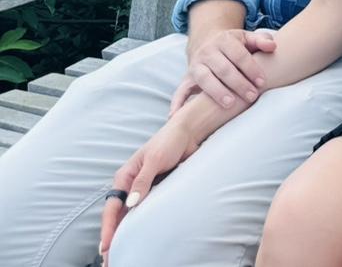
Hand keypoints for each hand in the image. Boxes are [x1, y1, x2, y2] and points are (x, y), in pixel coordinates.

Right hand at [99, 116, 199, 259]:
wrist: (189, 133)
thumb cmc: (169, 141)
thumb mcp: (155, 159)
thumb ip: (143, 181)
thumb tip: (131, 204)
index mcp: (124, 177)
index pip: (112, 207)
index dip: (108, 228)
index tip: (106, 246)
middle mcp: (130, 185)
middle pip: (117, 216)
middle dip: (112, 237)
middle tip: (109, 259)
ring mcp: (142, 190)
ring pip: (129, 217)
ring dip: (125, 234)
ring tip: (121, 254)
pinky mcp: (155, 191)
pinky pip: (145, 211)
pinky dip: (140, 225)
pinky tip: (140, 238)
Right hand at [171, 28, 275, 112]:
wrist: (207, 42)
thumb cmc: (234, 45)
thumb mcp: (247, 38)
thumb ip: (261, 40)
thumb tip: (273, 47)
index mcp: (225, 40)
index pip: (239, 55)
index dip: (251, 69)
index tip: (261, 82)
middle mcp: (208, 52)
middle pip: (223, 69)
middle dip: (238, 83)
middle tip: (252, 96)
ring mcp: (195, 65)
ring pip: (205, 79)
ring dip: (216, 92)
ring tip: (230, 104)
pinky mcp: (186, 78)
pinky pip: (180, 91)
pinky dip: (178, 103)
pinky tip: (178, 116)